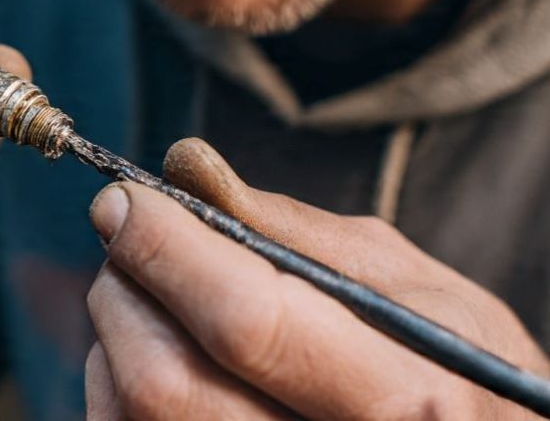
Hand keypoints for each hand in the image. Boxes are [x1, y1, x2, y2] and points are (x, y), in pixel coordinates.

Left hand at [85, 137, 549, 419]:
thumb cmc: (448, 361)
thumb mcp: (405, 281)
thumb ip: (289, 226)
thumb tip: (184, 168)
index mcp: (400, 396)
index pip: (244, 322)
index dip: (166, 249)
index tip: (126, 200)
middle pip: (163, 378)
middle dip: (129, 285)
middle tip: (136, 239)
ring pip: (131, 406)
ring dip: (120, 328)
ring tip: (166, 298)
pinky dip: (116, 376)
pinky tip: (162, 351)